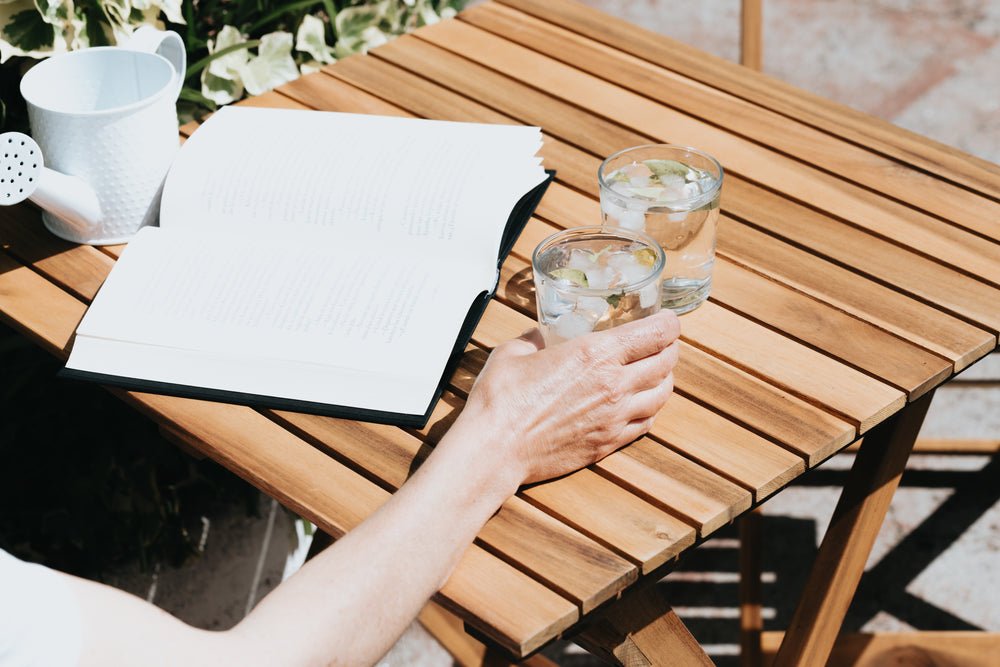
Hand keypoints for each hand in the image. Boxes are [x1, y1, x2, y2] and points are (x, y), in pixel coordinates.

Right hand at [454, 310, 680, 486]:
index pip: (656, 333)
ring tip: (655, 372)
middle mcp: (615, 385)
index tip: (667, 319)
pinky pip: (646, 424)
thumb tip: (541, 335)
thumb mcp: (515, 351)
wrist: (495, 448)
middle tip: (661, 342)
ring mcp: (615, 418)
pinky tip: (639, 404)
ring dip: (663, 379)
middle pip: (666, 362)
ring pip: (662, 395)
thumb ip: (535, 338)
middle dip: (669, 348)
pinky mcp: (608, 443)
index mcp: (596, 354)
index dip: (668, 323)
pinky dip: (650, 410)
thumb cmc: (501, 399)